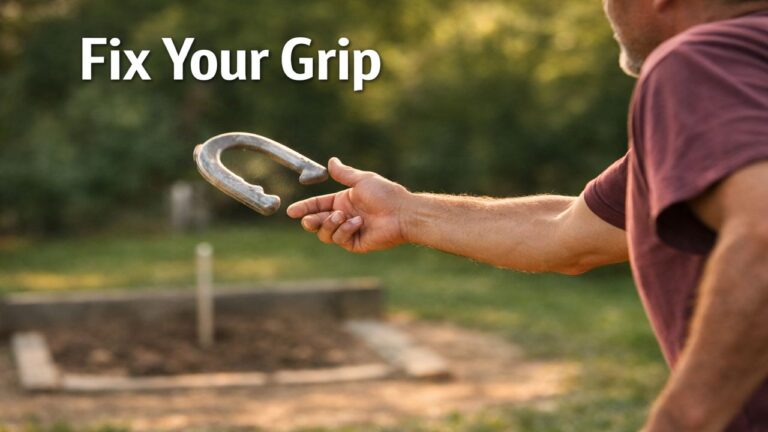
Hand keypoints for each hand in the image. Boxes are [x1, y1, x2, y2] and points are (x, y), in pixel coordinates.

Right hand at [286, 157, 410, 252]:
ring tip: (342, 216)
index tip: (291, 211)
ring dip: (330, 224)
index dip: (304, 208)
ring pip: (325, 233)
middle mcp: (343, 217)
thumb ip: (344, 174)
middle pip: (316, 222)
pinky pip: (339, 239)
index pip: (317, 205)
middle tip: (309, 219)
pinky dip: (345, 230)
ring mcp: (348, 231)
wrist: (402, 212)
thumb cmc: (386, 194)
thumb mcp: (362, 180)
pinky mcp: (355, 243)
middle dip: (310, 220)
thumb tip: (331, 161)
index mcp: (342, 202)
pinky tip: (358, 223)